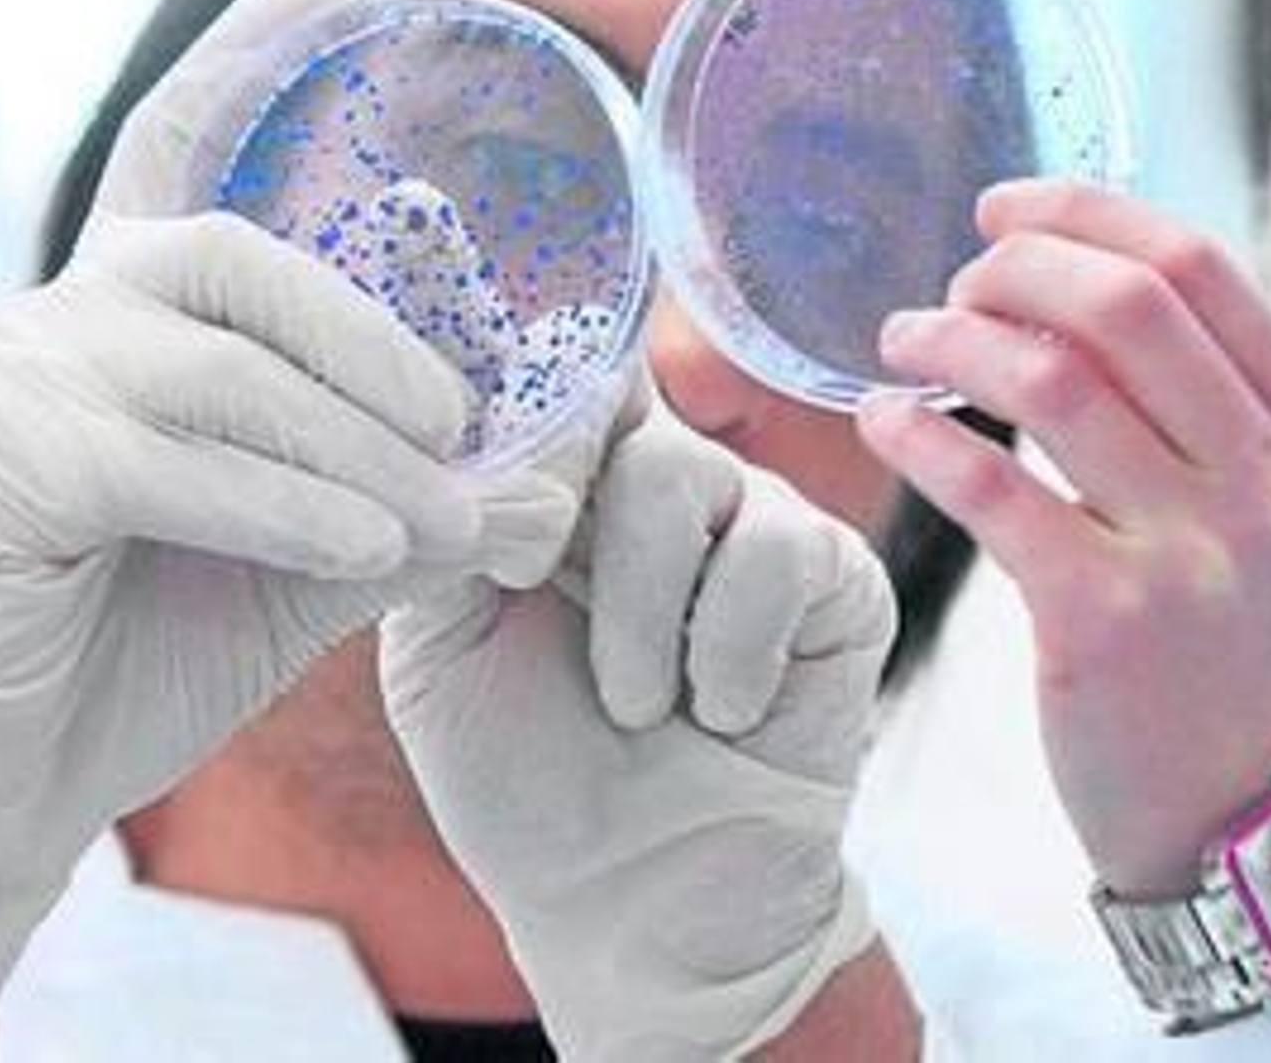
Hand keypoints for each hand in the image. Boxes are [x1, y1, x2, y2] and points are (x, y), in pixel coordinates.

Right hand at [0, 0, 578, 1050]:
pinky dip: (289, 504)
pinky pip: (173, 458)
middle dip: (370, 332)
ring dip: (354, 445)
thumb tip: (550, 481)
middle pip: (230, 252)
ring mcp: (14, 378)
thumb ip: (411, 501)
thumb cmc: (148, 651)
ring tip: (445, 513)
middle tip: (468, 412)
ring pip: (221, 366)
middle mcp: (63, 315)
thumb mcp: (307, 559)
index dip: (254, 42)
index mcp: (132, 310)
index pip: (184, 136)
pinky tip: (367, 551)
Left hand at [381, 400, 896, 1059]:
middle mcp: (656, 481)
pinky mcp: (833, 575)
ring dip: (639, 609)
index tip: (448, 362)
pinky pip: (778, 550)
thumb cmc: (526, 779)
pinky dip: (728, 646)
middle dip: (562, 516)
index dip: (506, 383)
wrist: (635, 908)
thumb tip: (470, 435)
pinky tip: (722, 712)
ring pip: (685, 473)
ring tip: (636, 705)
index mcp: (562, 485)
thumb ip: (446, 529)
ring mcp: (750, 518)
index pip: (545, 368)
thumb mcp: (437, 649)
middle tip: (539, 603)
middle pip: (609, 399)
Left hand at [858, 178, 1270, 894]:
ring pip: (1049, 381)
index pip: (1201, 268)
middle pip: (1125, 303)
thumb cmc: (1235, 645)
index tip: (1003, 207)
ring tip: (901, 342)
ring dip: (950, 340)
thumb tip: (1080, 284)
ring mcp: (1190, 554)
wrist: (1249, 821)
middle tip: (952, 284)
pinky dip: (916, 434)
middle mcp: (1264, 483)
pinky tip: (881, 418)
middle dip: (1013, 266)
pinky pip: (987, 488)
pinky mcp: (1100, 621)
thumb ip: (1210, 403)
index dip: (1086, 213)